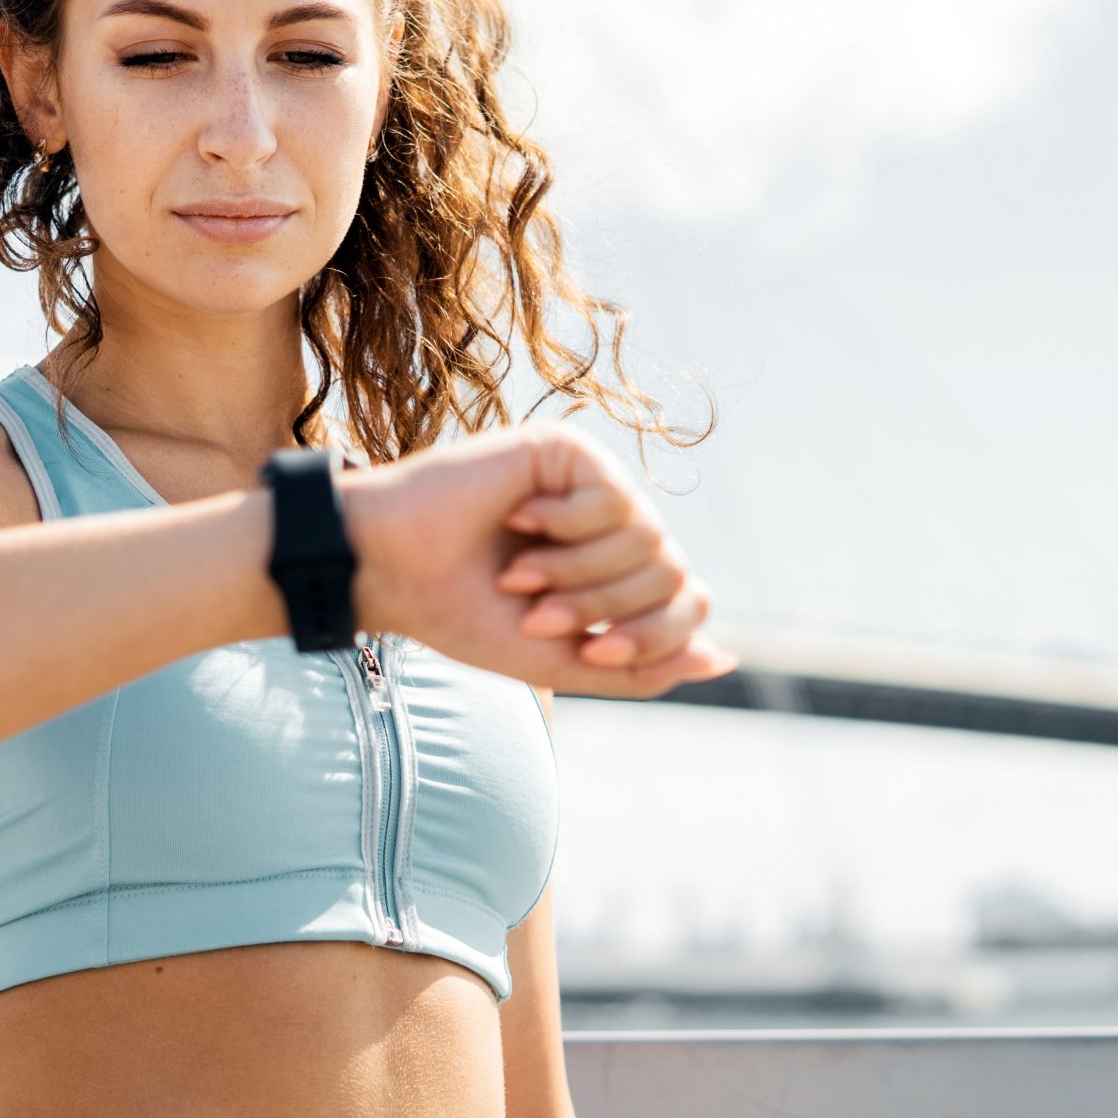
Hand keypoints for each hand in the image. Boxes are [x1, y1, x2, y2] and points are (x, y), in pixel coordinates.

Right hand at [337, 421, 735, 698]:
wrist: (394, 573)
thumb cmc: (465, 615)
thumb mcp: (562, 661)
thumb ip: (642, 667)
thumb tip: (723, 660)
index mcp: (617, 572)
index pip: (690, 601)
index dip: (652, 637)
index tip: (589, 655)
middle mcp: (615, 524)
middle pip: (674, 574)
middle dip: (602, 608)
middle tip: (535, 612)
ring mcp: (595, 484)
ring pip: (649, 539)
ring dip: (576, 573)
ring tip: (517, 572)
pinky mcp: (570, 450)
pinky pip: (614, 498)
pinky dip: (564, 526)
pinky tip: (516, 516)